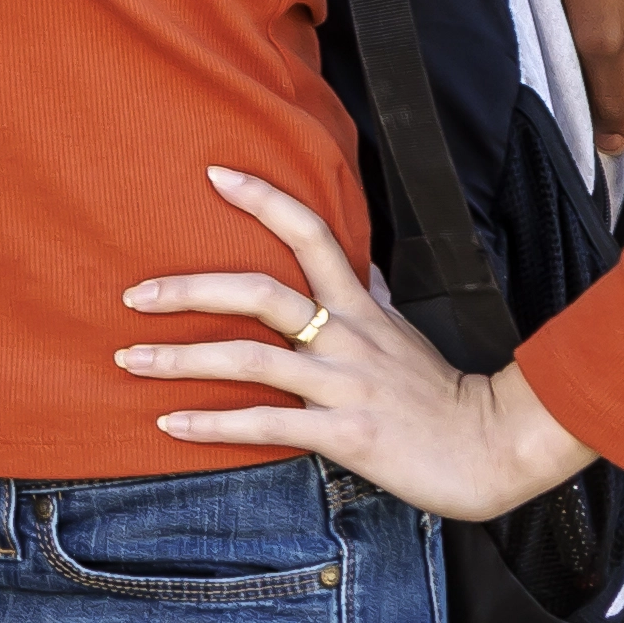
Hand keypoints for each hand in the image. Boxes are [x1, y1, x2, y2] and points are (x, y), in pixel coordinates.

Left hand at [122, 166, 601, 521]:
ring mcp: (345, 385)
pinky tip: (171, 425)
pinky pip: (267, 424)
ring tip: (130, 359)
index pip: (311, 234)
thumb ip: (371, 297)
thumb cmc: (443, 393)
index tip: (213, 174)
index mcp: (361, 307)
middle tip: (134, 293)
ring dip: (181, 360)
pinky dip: (214, 425)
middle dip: (189, 290)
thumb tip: (356, 264)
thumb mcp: (405, 331)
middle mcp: (348, 337)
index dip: (263, 199)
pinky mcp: (345, 434)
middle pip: (259, 293)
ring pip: (251, 359)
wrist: (493, 448)